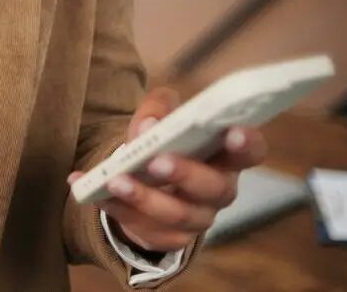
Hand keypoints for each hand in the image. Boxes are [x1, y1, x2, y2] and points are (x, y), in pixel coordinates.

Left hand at [68, 87, 268, 254]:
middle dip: (185, 173)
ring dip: (145, 197)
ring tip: (115, 180)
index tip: (233, 131)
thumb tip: (150, 125)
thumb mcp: (159, 116)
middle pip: (214, 188)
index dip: (247, 143)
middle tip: (156, 161)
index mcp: (225, 155)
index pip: (250, 151)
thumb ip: (157, 110)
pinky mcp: (170, 237)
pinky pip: (146, 229)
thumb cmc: (163, 141)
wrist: (143, 178)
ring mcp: (197, 217)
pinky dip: (117, 210)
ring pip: (178, 215)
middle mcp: (218, 190)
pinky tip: (95, 193)